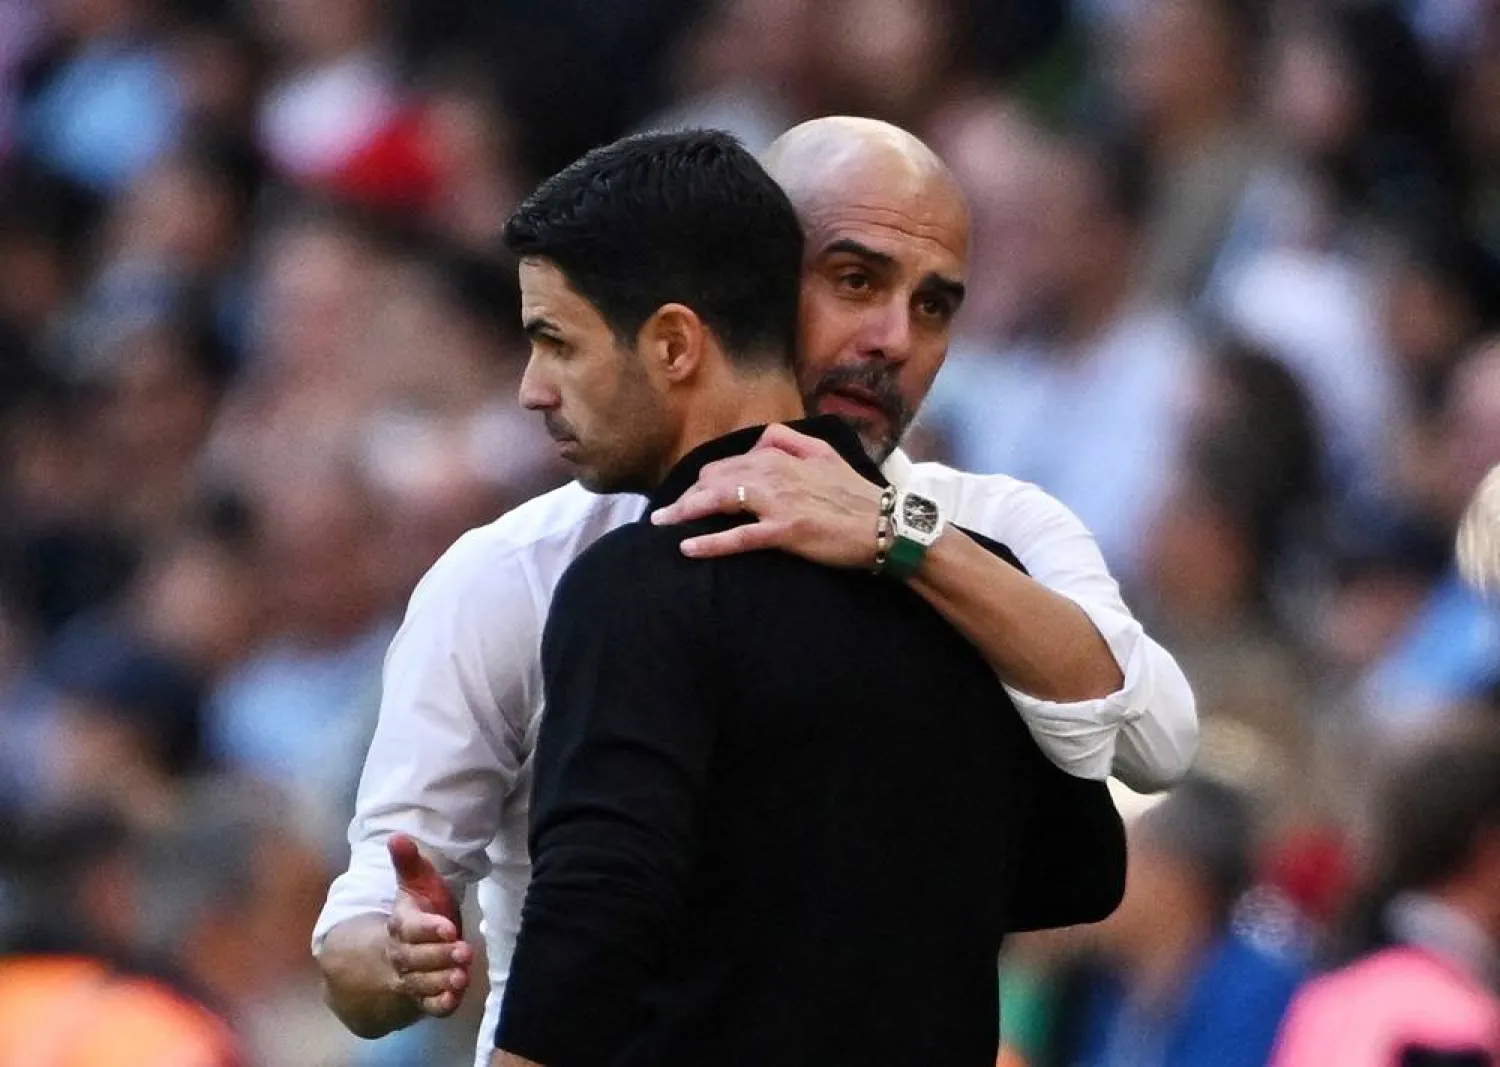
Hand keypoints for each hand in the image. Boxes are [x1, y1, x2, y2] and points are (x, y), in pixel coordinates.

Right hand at [386, 833, 472, 1017]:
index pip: (409, 928)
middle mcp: (402, 954)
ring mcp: (411, 977)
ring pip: (420, 983)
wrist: (408, 946)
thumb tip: (396, 836)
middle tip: (464, 950)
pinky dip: (439, 1005)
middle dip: (438, 956)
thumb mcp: (415, 884)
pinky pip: (428, 1005)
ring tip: (461, 976)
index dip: (427, 929)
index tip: (449, 927)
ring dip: (440, 981)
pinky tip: (454, 1000)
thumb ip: (408, 863)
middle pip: (413, 959)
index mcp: (400, 925)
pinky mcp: (424, 996)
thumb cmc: (420, 909)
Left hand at [650, 423, 883, 567]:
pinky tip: (687, 547)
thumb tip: (761, 438)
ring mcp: (779, 502)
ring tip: (661, 524)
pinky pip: (739, 536)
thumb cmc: (855, 493)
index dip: (705, 478)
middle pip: (716, 479)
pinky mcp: (785, 531)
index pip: (729, 462)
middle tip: (664, 513)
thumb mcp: (824, 453)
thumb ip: (790, 440)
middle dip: (687, 495)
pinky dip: (710, 542)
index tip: (690, 492)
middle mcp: (775, 473)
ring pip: (720, 501)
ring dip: (686, 512)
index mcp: (782, 455)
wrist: (885, 524)